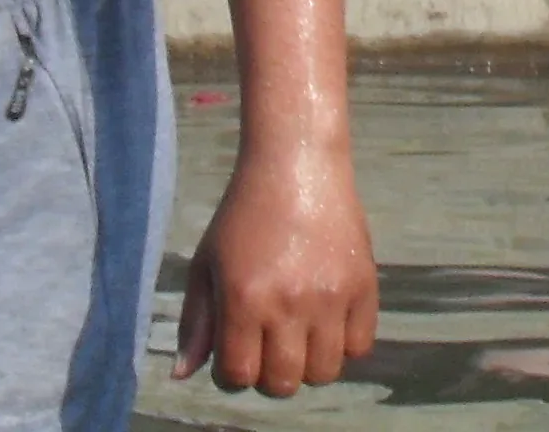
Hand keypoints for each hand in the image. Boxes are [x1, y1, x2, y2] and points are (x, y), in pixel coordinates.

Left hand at [175, 144, 377, 396]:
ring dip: (308, 363)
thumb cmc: (243, 214)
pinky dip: (344, 343)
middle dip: (269, 373)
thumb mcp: (207, 262)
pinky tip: (328, 318)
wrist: (297, 163)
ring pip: (323, 372)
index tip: (235, 350)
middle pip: (283, 383)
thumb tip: (184, 374)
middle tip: (268, 343)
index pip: (238, 375)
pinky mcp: (364, 285)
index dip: (232, 371)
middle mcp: (289, 303)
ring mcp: (331, 297)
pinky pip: (360, 345)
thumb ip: (195, 322)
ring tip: (300, 334)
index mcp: (244, 299)